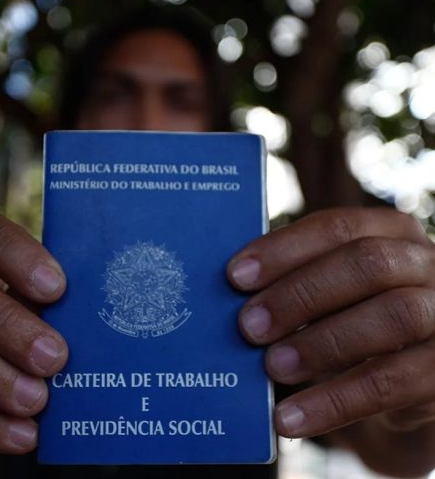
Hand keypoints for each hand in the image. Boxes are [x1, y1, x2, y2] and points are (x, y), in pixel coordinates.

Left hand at [227, 208, 434, 438]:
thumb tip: (230, 298)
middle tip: (248, 326)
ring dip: (321, 343)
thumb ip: (294, 284)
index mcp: (390, 234)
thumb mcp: (329, 296)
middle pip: (368, 264)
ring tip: (271, 367)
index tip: (235, 276)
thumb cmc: (354, 323)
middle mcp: (427, 264)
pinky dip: (335, 401)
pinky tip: (291, 417)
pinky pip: (395, 383)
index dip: (284, 249)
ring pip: (393, 316)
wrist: (406, 383)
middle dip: (301, 294)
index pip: (337, 228)